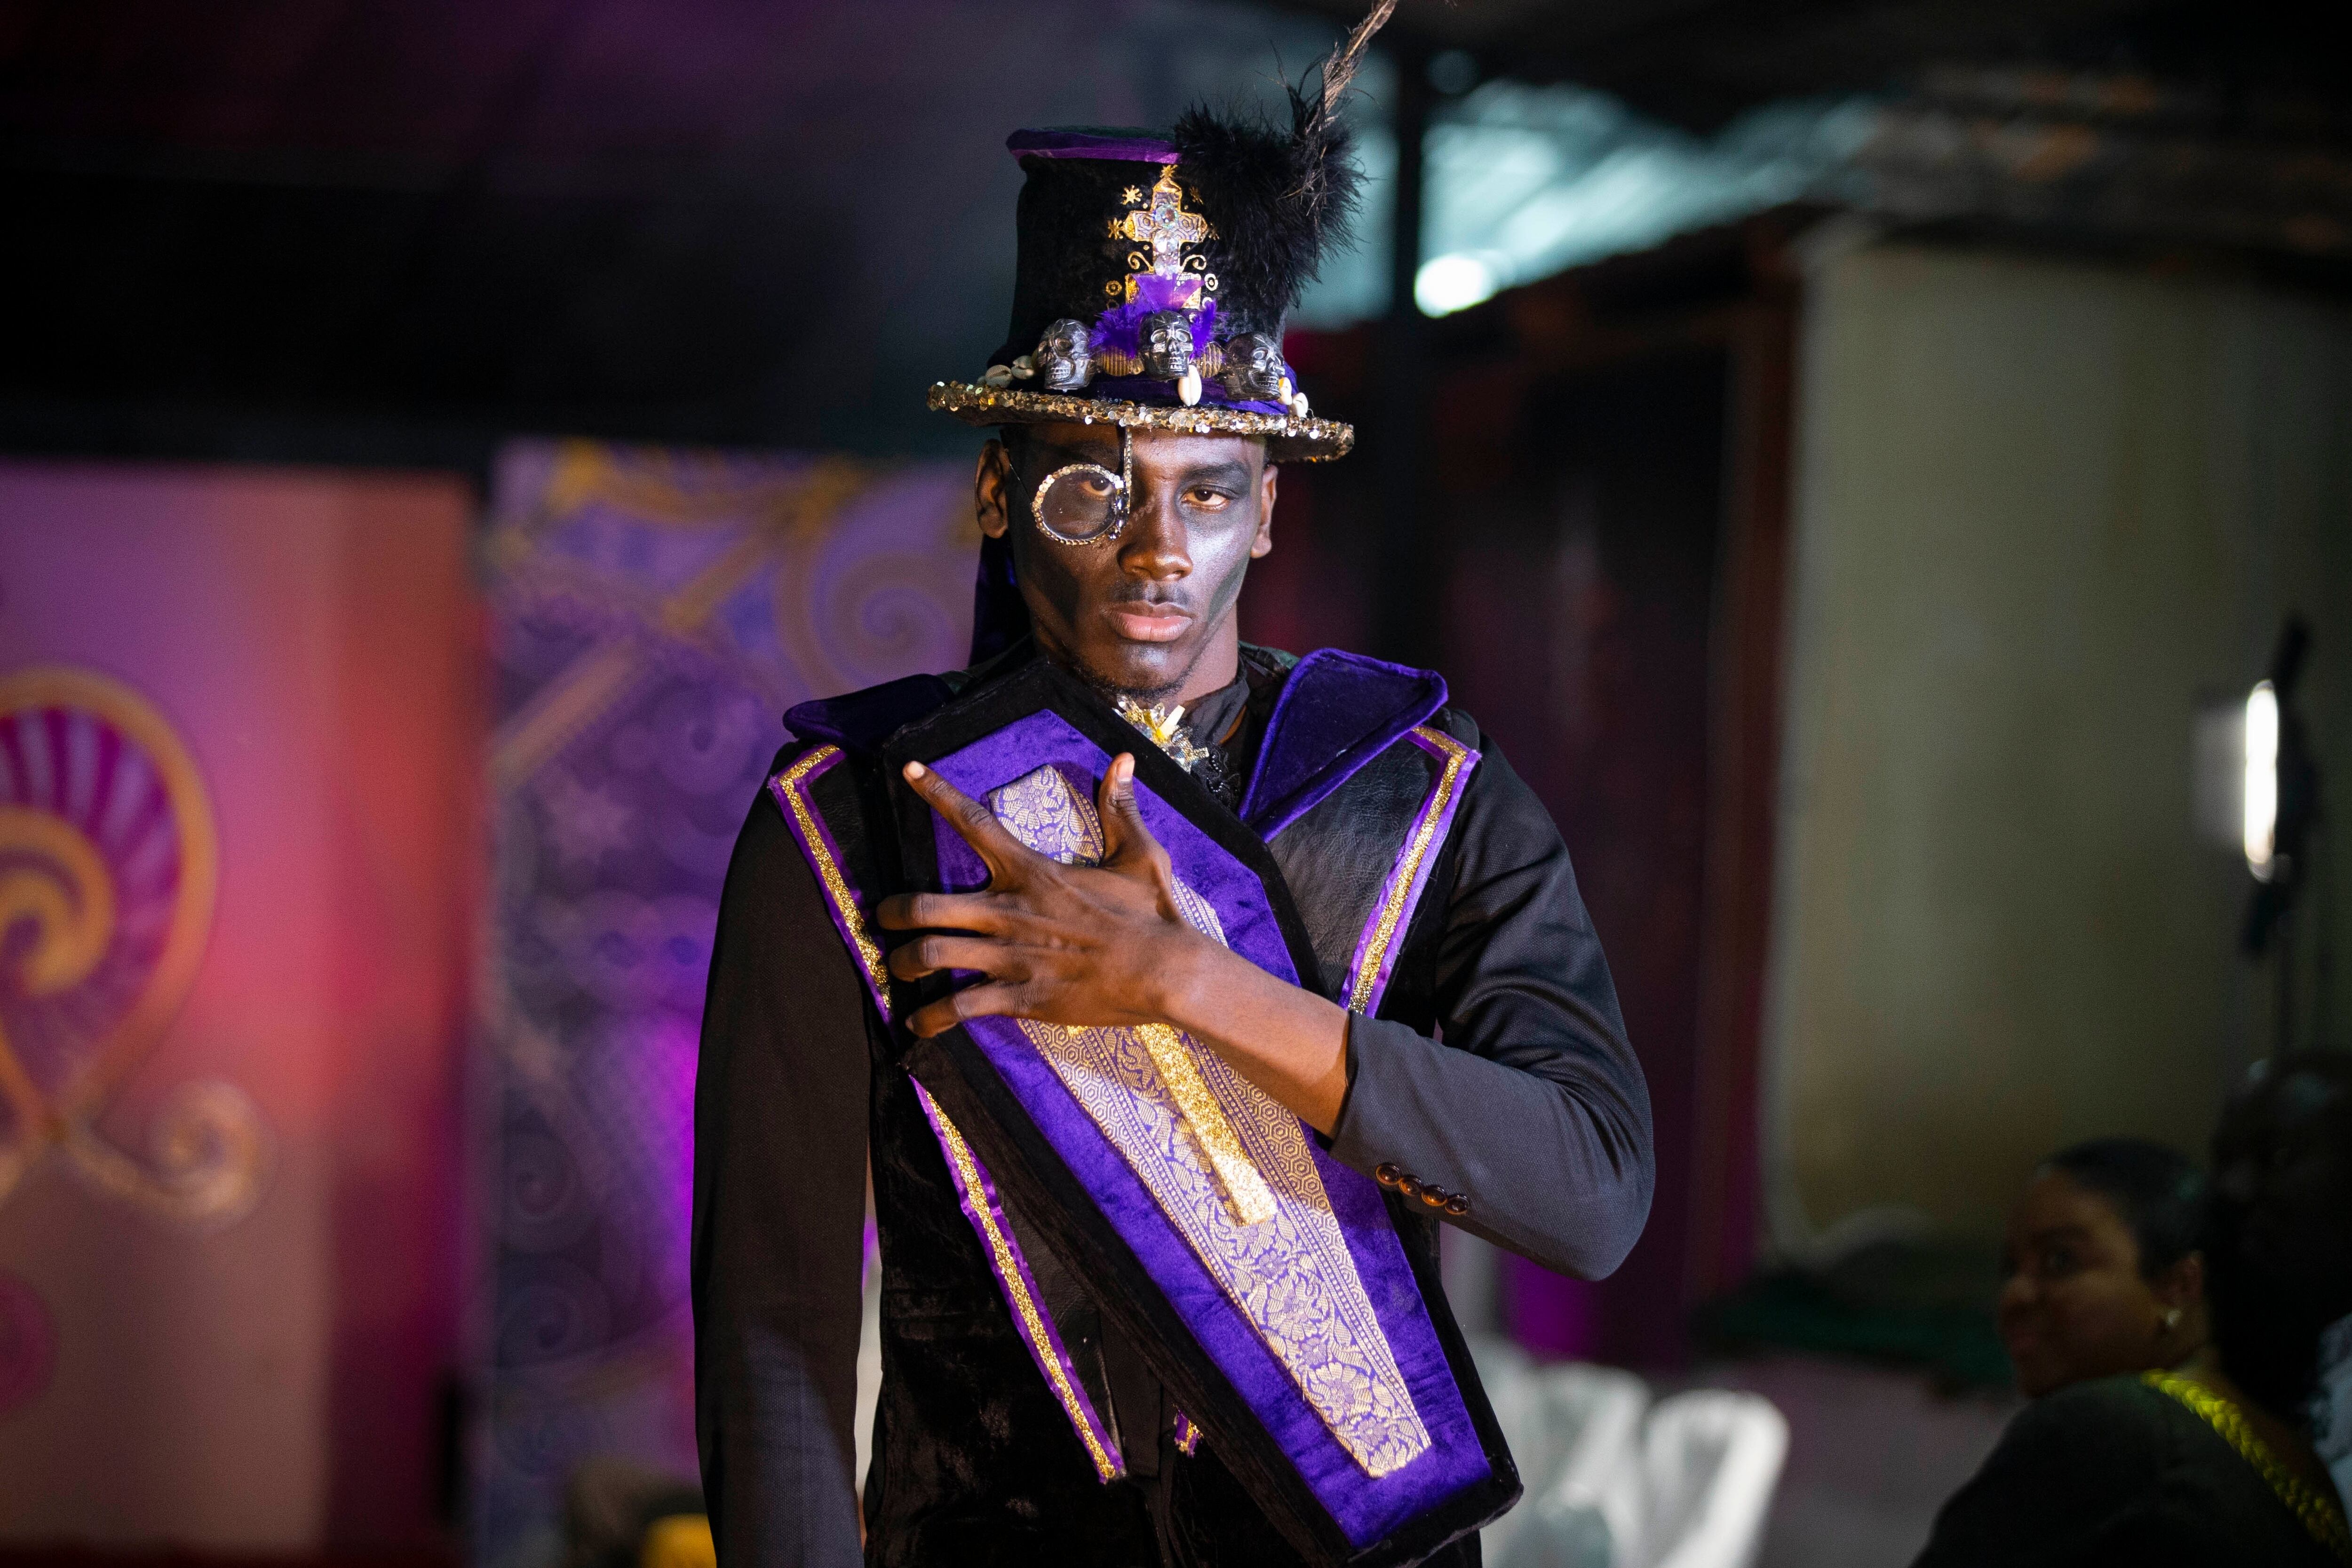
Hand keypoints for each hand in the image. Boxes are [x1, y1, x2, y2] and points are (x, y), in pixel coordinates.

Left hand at [877, 753, 1213, 1038]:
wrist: (1164, 971)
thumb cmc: (1152, 913)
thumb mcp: (1139, 854)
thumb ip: (1120, 809)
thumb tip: (1122, 760)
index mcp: (1032, 872)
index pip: (974, 823)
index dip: (938, 794)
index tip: (908, 772)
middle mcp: (1009, 912)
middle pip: (926, 904)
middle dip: (894, 912)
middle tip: (884, 917)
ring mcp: (1009, 957)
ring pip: (932, 954)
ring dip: (905, 963)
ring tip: (899, 968)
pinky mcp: (1019, 996)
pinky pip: (959, 1008)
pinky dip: (931, 1019)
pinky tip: (918, 1026)